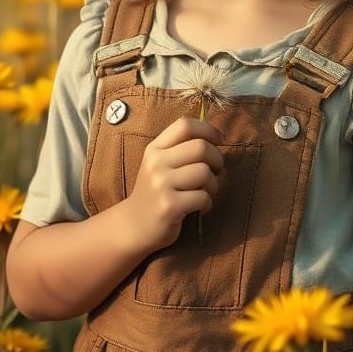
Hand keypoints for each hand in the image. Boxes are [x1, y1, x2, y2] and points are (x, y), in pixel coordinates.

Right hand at [122, 116, 224, 252]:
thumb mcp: (159, 165)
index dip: (208, 130)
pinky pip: (203, 197)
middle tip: (216, 172)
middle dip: (217, 160)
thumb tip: (217, 138)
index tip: (220, 140)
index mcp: (154, 149)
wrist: (133, 225)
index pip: (185, 125)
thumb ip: (180, 149)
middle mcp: (156, 163)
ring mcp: (161, 185)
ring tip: (205, 193)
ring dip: (213, 185)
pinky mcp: (169, 206)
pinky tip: (200, 208)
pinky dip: (208, 204)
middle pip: (200, 147)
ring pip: (204, 173)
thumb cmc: (155, 192)